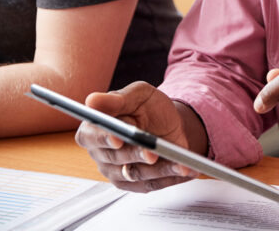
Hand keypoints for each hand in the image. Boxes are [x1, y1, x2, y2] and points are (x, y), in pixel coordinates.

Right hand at [75, 81, 199, 191]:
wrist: (166, 121)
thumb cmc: (147, 105)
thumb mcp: (137, 94)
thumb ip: (117, 99)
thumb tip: (92, 100)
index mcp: (93, 129)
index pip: (92, 136)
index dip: (104, 138)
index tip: (118, 139)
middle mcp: (101, 154)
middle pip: (116, 158)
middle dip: (136, 155)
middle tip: (152, 153)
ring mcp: (116, 171)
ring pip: (136, 174)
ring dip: (159, 170)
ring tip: (179, 164)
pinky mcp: (134, 184)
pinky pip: (152, 184)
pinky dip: (170, 178)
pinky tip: (185, 170)